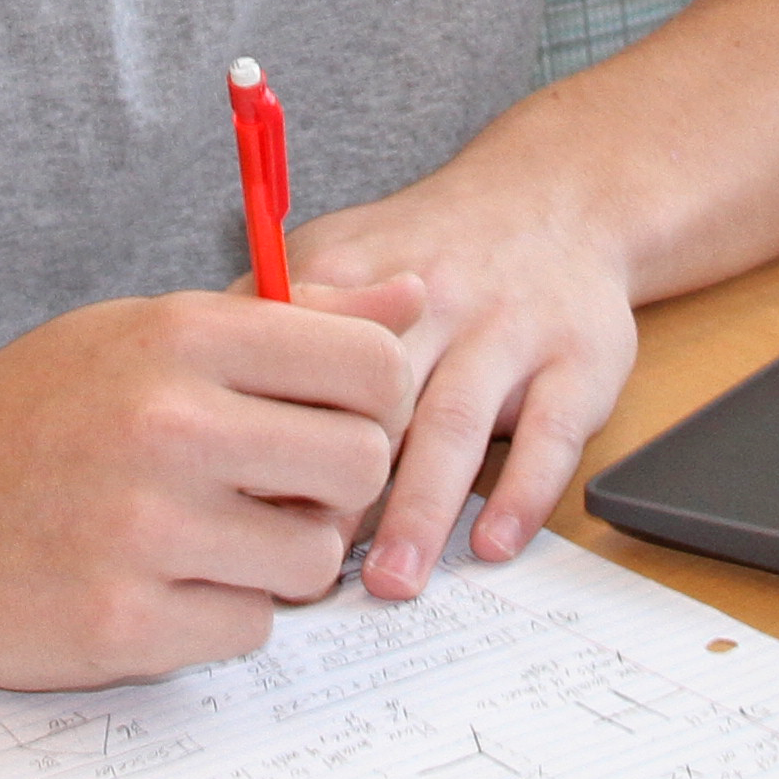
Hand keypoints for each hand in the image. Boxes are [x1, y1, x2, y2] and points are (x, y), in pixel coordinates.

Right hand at [0, 284, 421, 687]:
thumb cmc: (32, 410)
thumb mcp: (146, 330)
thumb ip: (288, 315)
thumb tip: (416, 296)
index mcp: (182, 337)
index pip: (371, 364)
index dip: (376, 398)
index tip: (335, 417)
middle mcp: (169, 425)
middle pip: (363, 465)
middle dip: (336, 485)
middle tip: (279, 487)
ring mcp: (146, 531)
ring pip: (315, 559)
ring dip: (280, 558)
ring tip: (211, 538)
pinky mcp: (123, 626)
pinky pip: (250, 630)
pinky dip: (220, 616)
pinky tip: (162, 585)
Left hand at [282, 163, 641, 599]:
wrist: (555, 197)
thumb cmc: (425, 251)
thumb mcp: (336, 252)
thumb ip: (267, 318)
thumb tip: (196, 406)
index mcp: (357, 273)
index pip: (299, 360)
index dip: (269, 438)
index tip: (240, 512)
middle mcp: (436, 297)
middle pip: (376, 401)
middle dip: (339, 490)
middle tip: (305, 573)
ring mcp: (512, 328)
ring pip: (459, 425)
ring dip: (422, 510)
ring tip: (390, 581)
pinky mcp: (582, 360)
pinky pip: (553, 433)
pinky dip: (524, 492)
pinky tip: (493, 545)